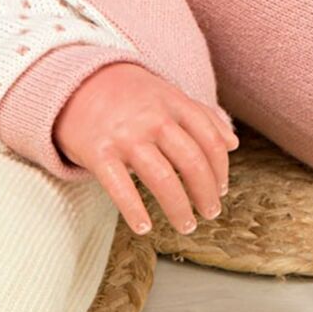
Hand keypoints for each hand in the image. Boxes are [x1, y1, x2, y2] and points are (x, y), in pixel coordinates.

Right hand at [53, 61, 238, 235]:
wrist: (79, 84)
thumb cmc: (132, 96)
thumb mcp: (169, 95)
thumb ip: (202, 116)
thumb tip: (233, 143)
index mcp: (174, 103)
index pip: (209, 140)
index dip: (220, 169)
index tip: (221, 189)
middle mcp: (153, 119)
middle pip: (191, 161)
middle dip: (205, 193)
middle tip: (210, 213)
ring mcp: (126, 136)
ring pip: (162, 179)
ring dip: (179, 208)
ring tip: (186, 225)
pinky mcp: (98, 153)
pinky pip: (120, 189)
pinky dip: (135, 212)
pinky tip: (144, 227)